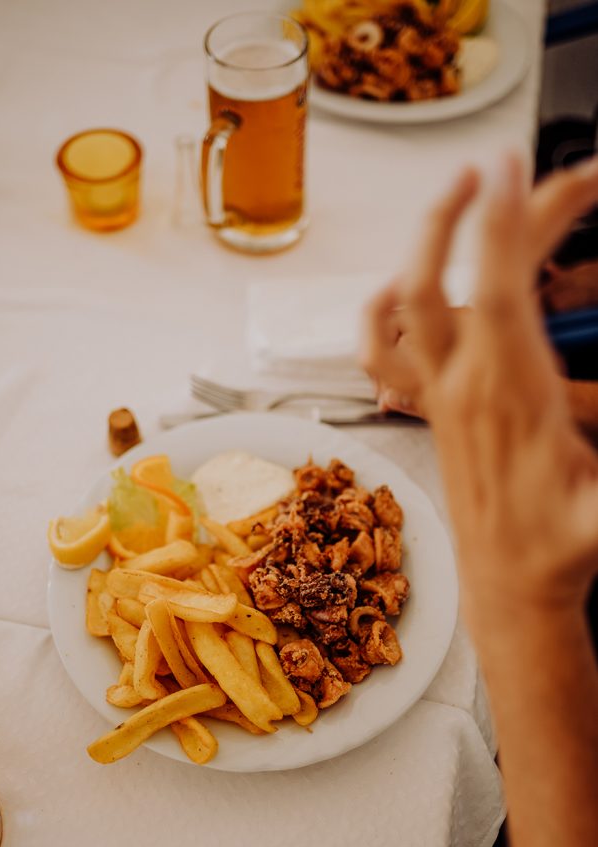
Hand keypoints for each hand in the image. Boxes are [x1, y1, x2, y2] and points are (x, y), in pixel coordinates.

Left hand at [360, 154, 597, 624]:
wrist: (510, 589)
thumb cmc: (554, 548)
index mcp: (508, 397)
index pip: (498, 293)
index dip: (504, 227)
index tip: (509, 170)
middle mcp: (461, 389)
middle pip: (450, 282)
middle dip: (476, 214)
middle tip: (515, 167)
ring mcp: (439, 396)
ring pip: (409, 306)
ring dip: (427, 244)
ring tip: (460, 193)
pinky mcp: (432, 407)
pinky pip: (382, 351)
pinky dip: (383, 309)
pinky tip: (401, 285)